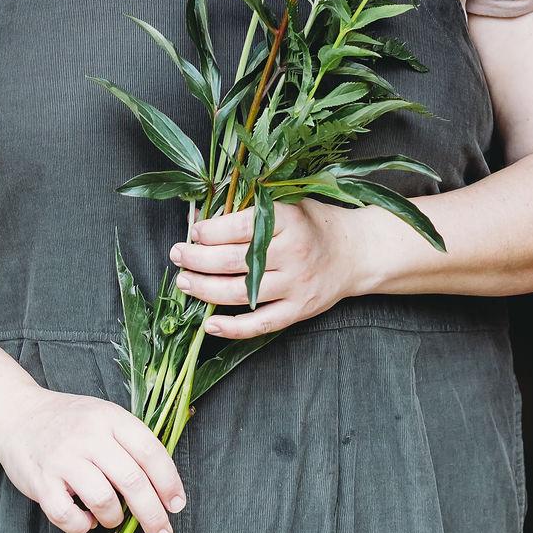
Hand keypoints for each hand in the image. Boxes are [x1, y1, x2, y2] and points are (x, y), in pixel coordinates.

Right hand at [0, 387, 186, 532]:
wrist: (17, 416)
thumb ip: (129, 443)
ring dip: (114, 518)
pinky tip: (85, 519)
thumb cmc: (69, 422)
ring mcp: (63, 459)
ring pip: (103, 500)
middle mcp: (88, 436)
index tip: (177, 505)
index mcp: (110, 418)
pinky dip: (82, 526)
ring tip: (111, 517)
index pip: (149, 451)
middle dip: (152, 514)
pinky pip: (69, 516)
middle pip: (132, 480)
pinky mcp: (41, 482)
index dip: (169, 481)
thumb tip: (162, 486)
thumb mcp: (103, 416)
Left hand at [168, 198, 363, 338]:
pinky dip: (233, 328)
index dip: (211, 231)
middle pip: (234, 261)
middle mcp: (293, 254)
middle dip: (198, 259)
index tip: (194, 232)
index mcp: (289, 221)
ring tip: (184, 282)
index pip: (240, 228)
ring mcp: (296, 285)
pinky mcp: (299, 310)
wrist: (355, 253)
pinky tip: (209, 325)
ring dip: (205, 290)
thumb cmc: (314, 224)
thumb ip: (254, 212)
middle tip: (177, 255)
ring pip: (241, 293)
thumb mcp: (290, 204)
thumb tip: (206, 222)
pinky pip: (261, 325)